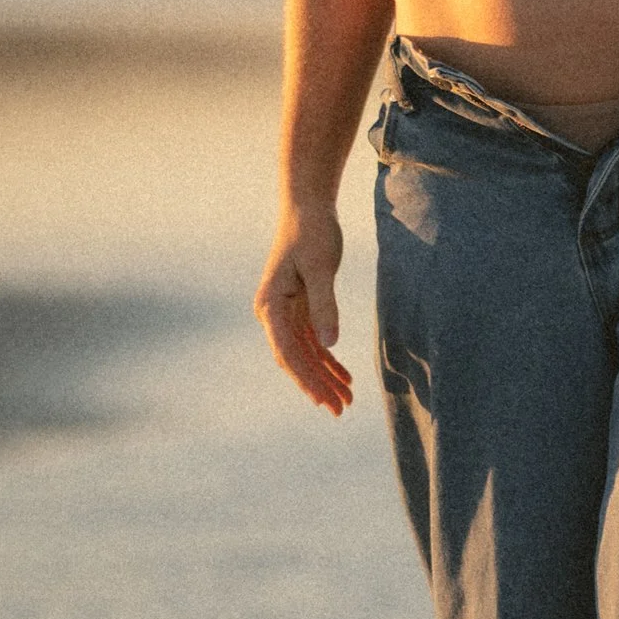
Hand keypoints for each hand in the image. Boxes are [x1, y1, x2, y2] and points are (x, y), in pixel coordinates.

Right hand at [255, 202, 354, 414]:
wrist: (308, 208)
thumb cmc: (312, 233)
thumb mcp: (321, 268)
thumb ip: (324, 306)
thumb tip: (330, 344)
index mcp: (271, 305)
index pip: (286, 351)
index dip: (305, 377)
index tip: (321, 399)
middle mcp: (273, 313)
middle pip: (295, 358)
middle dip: (317, 385)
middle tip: (340, 410)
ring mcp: (286, 312)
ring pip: (306, 354)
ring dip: (325, 376)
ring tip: (347, 400)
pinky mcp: (300, 307)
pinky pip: (313, 341)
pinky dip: (328, 359)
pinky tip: (345, 376)